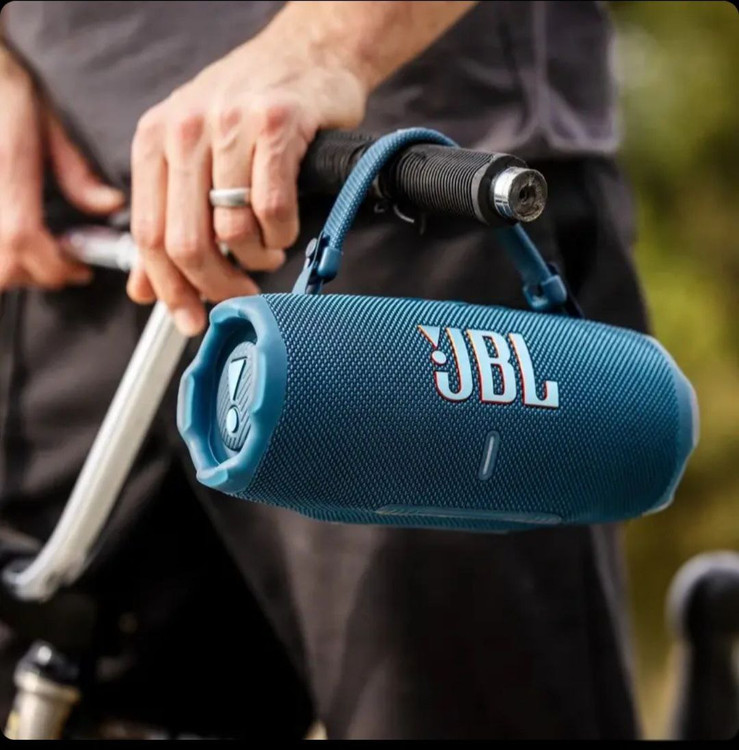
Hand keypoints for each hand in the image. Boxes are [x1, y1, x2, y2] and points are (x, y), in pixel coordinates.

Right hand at [0, 47, 124, 290]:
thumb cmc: (6, 89)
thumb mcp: (50, 123)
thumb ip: (78, 173)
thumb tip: (112, 205)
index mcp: (6, 167)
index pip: (23, 238)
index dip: (55, 265)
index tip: (80, 269)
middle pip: (1, 266)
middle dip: (36, 275)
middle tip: (63, 264)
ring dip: (13, 270)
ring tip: (38, 253)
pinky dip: (0, 255)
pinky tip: (14, 241)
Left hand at [127, 33, 367, 335]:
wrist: (307, 55)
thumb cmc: (252, 110)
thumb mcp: (194, 159)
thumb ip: (168, 221)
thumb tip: (145, 288)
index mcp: (155, 140)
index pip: (149, 236)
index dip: (170, 289)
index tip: (190, 319)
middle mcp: (184, 130)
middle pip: (187, 242)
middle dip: (217, 284)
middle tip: (240, 292)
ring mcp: (230, 124)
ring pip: (232, 231)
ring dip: (256, 258)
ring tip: (267, 248)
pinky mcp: (276, 124)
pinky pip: (273, 209)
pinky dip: (282, 234)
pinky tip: (284, 227)